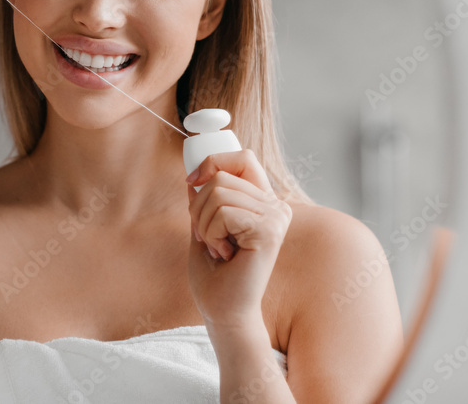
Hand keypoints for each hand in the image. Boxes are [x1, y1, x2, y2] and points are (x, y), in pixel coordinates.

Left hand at [185, 149, 292, 327]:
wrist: (223, 310)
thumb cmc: (215, 274)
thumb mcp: (204, 226)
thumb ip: (203, 199)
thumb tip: (193, 172)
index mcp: (262, 201)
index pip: (243, 158)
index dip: (213, 162)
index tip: (192, 182)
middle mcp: (275, 205)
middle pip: (220, 177)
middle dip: (198, 207)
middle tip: (209, 238)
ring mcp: (276, 217)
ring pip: (218, 194)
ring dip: (204, 224)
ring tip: (218, 249)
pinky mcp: (269, 231)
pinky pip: (223, 213)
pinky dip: (212, 234)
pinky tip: (225, 255)